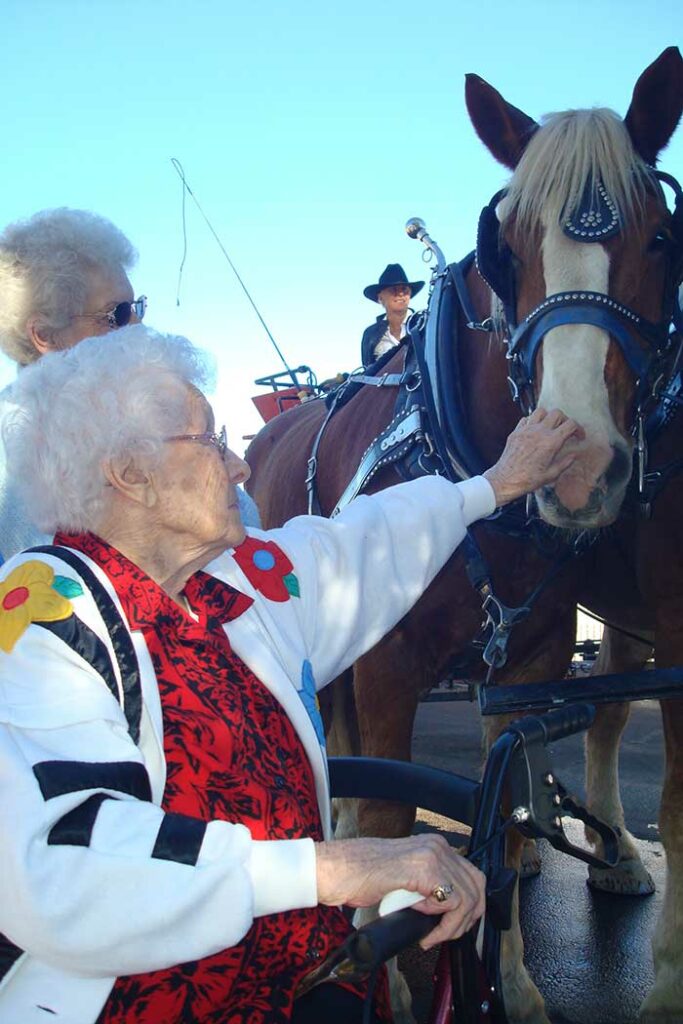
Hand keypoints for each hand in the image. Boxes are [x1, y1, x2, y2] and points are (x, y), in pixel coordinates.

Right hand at [315, 833, 484, 947]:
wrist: (334, 869)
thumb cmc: (358, 875)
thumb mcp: (401, 878)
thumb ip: (424, 885)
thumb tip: (442, 910)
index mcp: (432, 846)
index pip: (470, 875)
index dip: (468, 906)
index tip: (450, 927)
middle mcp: (436, 846)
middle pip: (476, 885)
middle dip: (467, 918)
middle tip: (446, 934)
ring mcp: (432, 856)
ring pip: (468, 897)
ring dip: (454, 925)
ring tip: (433, 936)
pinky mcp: (424, 870)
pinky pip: (453, 904)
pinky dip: (444, 925)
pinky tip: (424, 926)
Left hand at [483, 407, 584, 506]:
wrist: (505, 480)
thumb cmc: (527, 480)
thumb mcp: (551, 475)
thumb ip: (565, 463)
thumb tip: (574, 455)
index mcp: (551, 442)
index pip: (570, 424)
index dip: (578, 428)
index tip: (579, 436)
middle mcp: (539, 432)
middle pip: (557, 413)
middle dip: (565, 420)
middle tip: (565, 430)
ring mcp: (526, 430)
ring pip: (541, 411)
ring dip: (548, 416)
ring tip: (550, 427)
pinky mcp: (516, 432)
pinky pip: (526, 418)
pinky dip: (533, 421)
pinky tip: (535, 430)